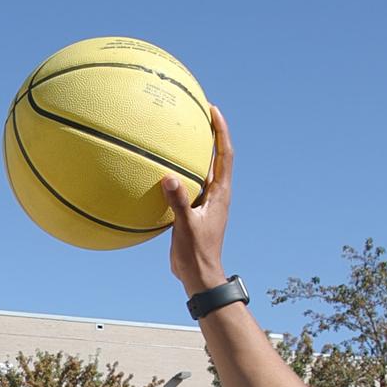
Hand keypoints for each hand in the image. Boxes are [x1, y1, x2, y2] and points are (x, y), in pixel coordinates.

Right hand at [165, 104, 235, 293]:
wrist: (199, 275)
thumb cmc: (197, 253)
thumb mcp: (186, 226)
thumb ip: (179, 202)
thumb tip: (168, 177)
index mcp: (220, 194)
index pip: (225, 155)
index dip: (221, 132)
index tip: (214, 111)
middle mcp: (216, 194)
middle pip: (218, 157)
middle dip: (211, 134)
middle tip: (200, 113)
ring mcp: (206, 202)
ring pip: (203, 171)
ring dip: (198, 152)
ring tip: (183, 135)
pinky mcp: (194, 211)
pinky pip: (188, 185)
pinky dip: (180, 173)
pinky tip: (162, 171)